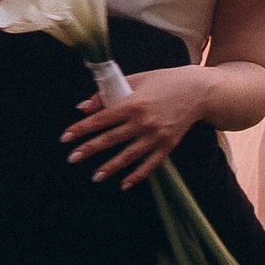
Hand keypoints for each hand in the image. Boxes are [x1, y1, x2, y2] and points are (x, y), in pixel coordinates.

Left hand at [61, 64, 208, 186]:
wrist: (198, 91)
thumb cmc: (164, 81)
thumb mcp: (136, 79)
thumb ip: (108, 93)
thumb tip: (83, 107)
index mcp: (133, 103)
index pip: (101, 119)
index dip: (81, 129)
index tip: (65, 137)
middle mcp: (143, 122)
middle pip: (111, 139)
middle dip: (89, 149)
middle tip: (72, 158)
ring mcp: (156, 136)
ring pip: (128, 155)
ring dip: (110, 167)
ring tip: (94, 176)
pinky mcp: (168, 145)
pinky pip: (150, 164)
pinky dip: (137, 176)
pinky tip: (123, 184)